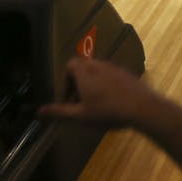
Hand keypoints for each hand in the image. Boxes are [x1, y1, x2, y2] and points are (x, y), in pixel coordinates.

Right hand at [38, 57, 156, 127]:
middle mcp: (99, 65)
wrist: (142, 107)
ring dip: (93, 83)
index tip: (70, 97)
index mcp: (85, 72)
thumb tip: (39, 111)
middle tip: (81, 101)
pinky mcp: (127, 73)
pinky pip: (112, 74)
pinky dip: (107, 84)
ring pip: (98, 70)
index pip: (70, 64)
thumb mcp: (81, 115)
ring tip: (96, 102)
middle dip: (79, 82)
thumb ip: (60, 111)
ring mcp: (115, 67)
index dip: (66, 79)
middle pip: (84, 67)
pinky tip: (113, 101)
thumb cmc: (107, 111)